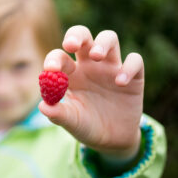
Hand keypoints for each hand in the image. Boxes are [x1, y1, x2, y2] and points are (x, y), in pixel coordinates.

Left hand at [39, 26, 142, 160]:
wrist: (112, 141)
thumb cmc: (87, 126)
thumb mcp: (72, 122)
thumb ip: (58, 114)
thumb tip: (43, 106)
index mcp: (71, 73)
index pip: (60, 56)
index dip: (54, 59)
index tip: (51, 69)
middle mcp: (90, 65)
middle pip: (83, 36)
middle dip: (76, 36)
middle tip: (71, 45)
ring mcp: (111, 68)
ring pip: (109, 38)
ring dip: (102, 42)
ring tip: (96, 56)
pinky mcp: (133, 76)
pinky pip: (135, 60)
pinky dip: (128, 67)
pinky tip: (120, 83)